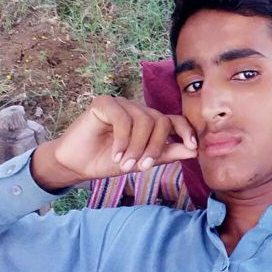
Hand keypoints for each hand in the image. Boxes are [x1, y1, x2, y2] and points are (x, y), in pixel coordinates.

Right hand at [31, 96, 197, 190]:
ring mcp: (122, 104)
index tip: (193, 147)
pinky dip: (122, 139)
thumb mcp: (142, 161)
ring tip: (125, 164)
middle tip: (142, 167)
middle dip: (155, 147)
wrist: (76, 164)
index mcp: (150, 121)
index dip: (186, 131)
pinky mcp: (104, 103)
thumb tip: (194, 150)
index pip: (174, 120)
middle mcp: (138, 109)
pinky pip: (123, 118)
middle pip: (160, 121)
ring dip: (136, 147)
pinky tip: (116, 154)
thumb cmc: (109, 161)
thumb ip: (167, 154)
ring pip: (143, 120)